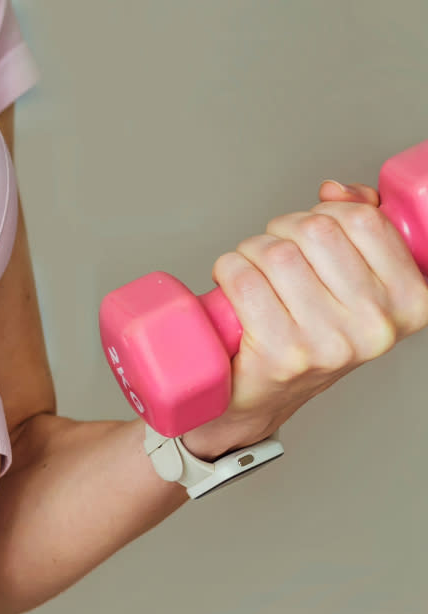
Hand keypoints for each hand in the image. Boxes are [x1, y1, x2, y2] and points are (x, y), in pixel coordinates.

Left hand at [180, 179, 427, 459]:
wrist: (259, 400)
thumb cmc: (307, 337)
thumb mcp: (352, 286)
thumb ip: (360, 231)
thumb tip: (336, 190)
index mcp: (410, 301)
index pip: (363, 219)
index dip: (325, 211)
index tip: (310, 232)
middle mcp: (376, 325)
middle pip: (314, 230)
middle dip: (281, 230)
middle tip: (270, 254)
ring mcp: (329, 342)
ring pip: (275, 252)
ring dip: (250, 251)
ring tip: (250, 271)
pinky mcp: (282, 354)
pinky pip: (244, 280)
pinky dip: (227, 270)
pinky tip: (230, 283)